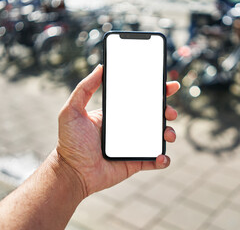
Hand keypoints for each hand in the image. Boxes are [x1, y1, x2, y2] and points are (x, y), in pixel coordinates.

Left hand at [56, 65, 179, 197]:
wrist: (72, 173)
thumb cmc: (69, 143)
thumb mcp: (72, 110)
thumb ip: (84, 88)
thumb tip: (100, 67)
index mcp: (117, 115)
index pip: (140, 100)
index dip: (157, 92)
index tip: (169, 86)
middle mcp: (128, 128)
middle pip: (154, 117)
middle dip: (167, 112)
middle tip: (170, 112)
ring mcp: (133, 146)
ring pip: (158, 137)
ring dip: (169, 133)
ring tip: (168, 135)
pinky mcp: (135, 163)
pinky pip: (154, 160)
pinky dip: (163, 159)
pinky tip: (161, 156)